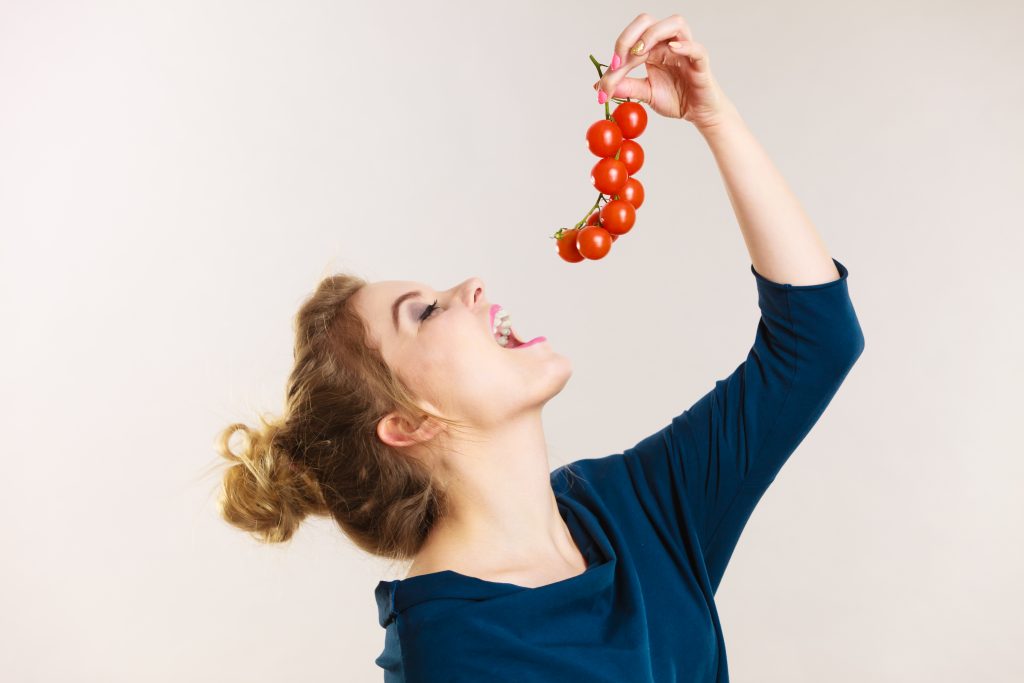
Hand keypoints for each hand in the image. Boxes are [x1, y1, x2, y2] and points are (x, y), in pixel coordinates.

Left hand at [594, 13, 734, 130]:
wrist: (698, 113)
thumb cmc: (676, 98)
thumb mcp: (645, 93)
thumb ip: (626, 87)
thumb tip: (598, 86)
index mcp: (652, 48)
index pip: (630, 41)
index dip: (615, 56)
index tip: (604, 82)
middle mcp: (668, 43)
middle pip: (647, 21)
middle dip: (628, 37)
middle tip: (619, 61)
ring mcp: (685, 49)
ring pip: (673, 24)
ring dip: (652, 35)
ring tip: (640, 53)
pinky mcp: (700, 62)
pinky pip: (696, 48)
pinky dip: (685, 45)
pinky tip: (672, 49)